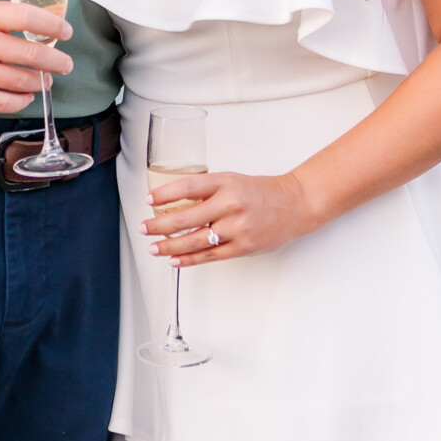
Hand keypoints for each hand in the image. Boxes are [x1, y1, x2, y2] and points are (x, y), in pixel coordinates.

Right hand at [0, 0, 71, 114]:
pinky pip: (2, 104)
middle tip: (65, 64)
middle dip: (55, 61)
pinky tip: (26, 96)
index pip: (27, 17)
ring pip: (20, 81)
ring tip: (46, 81)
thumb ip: (4, 20)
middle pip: (30, 54)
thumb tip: (41, 34)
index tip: (66, 32)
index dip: (53, 25)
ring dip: (40, 82)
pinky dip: (20, 101)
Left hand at [144, 168, 314, 264]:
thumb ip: (207, 190)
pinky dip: (190, 259)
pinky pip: (211, 255)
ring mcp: (237, 228)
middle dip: (159, 225)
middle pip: (186, 217)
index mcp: (226, 183)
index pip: (188, 187)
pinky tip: (175, 260)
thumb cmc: (261, 192)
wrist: (295, 204)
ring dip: (170, 246)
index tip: (148, 200)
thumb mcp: (232, 181)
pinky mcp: (244, 246)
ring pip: (195, 240)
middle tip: (144, 228)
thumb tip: (174, 203)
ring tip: (153, 247)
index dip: (165, 194)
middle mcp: (230, 204)